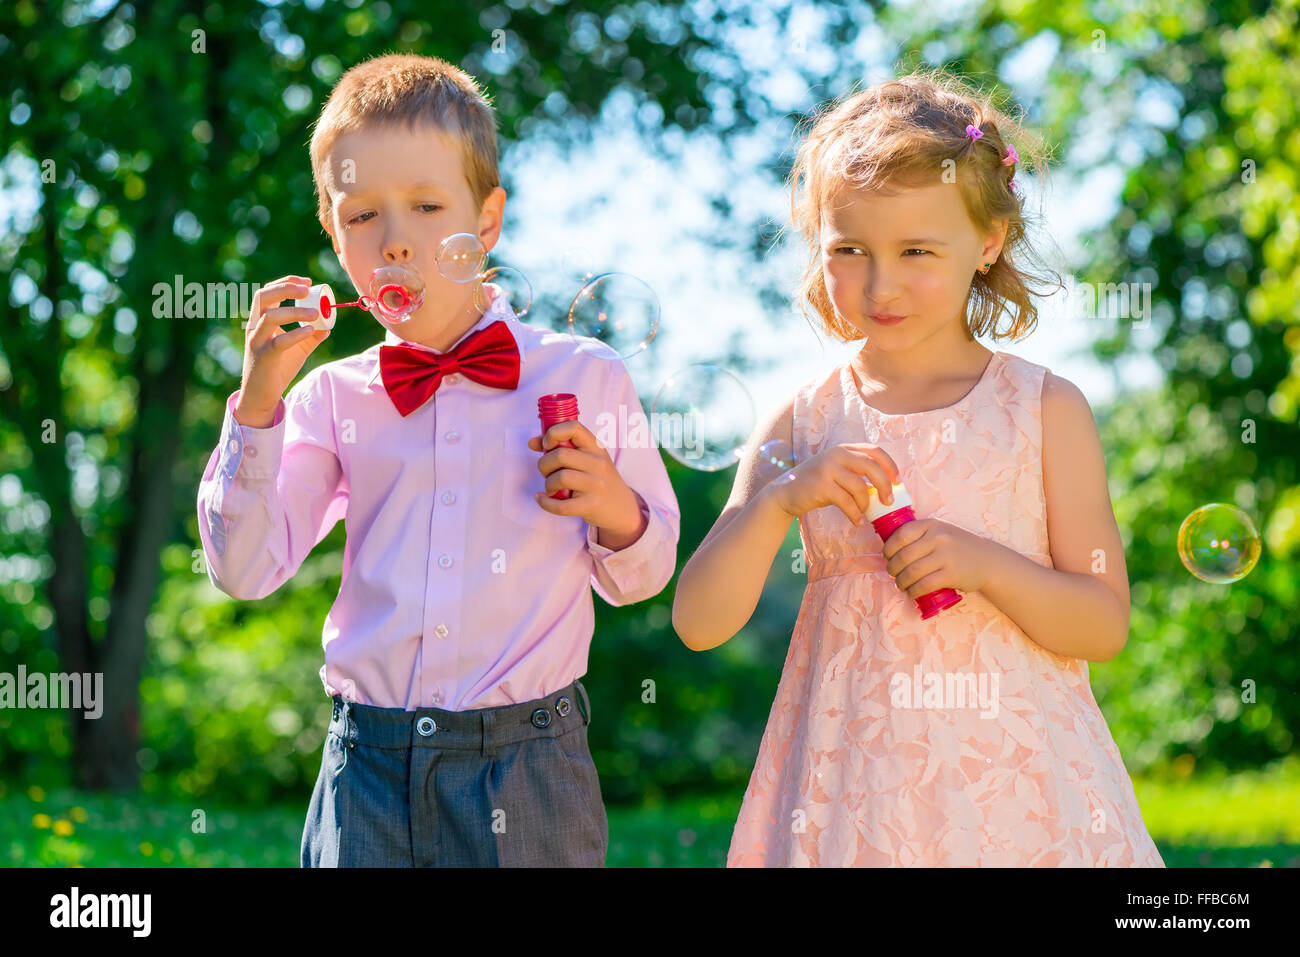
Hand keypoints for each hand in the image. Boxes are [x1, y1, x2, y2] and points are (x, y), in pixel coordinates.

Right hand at [234, 276, 329, 426]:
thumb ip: (311, 336)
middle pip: (263, 296)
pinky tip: (311, 330)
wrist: (261, 395)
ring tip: (316, 313)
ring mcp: (257, 341)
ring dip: (295, 311)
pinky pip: (279, 342)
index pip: (268, 292)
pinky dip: (296, 334)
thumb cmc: (277, 369)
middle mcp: (255, 327)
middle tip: (308, 289)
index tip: (308, 281)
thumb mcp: (297, 348)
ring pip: (271, 317)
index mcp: (260, 320)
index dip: (286, 282)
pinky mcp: (264, 357)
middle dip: (286, 288)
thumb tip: (328, 326)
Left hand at [527, 420, 644, 540]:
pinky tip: (543, 499)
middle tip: (547, 472)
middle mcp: (598, 463)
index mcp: (596, 447)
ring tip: (551, 487)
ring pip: (560, 478)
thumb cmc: (597, 479)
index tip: (547, 444)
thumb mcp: (586, 459)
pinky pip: (561, 505)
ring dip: (548, 484)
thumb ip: (560, 447)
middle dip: (544, 464)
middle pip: (560, 455)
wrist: (622, 508)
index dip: (554, 433)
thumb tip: (532, 442)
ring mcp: (597, 485)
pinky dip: (546, 503)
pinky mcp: (592, 505)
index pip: (573, 427)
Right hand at [764, 442, 899, 524]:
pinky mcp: (821, 486)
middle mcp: (836, 455)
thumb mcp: (836, 470)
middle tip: (888, 501)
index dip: (890, 465)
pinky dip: (855, 514)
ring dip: (867, 504)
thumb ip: (856, 472)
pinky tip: (856, 521)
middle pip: (871, 466)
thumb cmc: (816, 484)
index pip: (875, 451)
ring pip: (860, 487)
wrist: (784, 493)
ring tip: (865, 513)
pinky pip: (847, 502)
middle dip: (884, 485)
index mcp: (843, 449)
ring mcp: (827, 469)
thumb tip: (886, 487)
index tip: (897, 481)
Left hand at [881, 518, 992, 598]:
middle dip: (892, 568)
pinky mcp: (952, 574)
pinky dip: (913, 591)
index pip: (901, 535)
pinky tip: (911, 593)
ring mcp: (946, 556)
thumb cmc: (958, 547)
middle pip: (904, 556)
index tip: (887, 557)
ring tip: (900, 585)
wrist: (988, 561)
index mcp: (932, 525)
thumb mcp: (941, 532)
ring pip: (912, 572)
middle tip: (892, 574)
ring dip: (900, 582)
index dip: (889, 548)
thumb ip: (920, 535)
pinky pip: (925, 585)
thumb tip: (890, 549)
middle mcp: (938, 538)